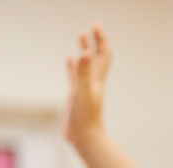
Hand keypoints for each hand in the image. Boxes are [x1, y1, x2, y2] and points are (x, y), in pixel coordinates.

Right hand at [63, 23, 112, 144]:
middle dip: (94, 41)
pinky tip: (69, 59)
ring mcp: (83, 87)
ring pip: (84, 64)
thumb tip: (84, 53)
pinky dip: (72, 65)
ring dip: (84, 50)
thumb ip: (83, 73)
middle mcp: (92, 81)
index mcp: (96, 79)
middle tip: (92, 26)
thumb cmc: (86, 117)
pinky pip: (74, 75)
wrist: (84, 137)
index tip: (95, 25)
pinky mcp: (75, 94)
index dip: (100, 39)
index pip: (102, 54)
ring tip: (81, 36)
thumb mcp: (83, 92)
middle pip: (95, 56)